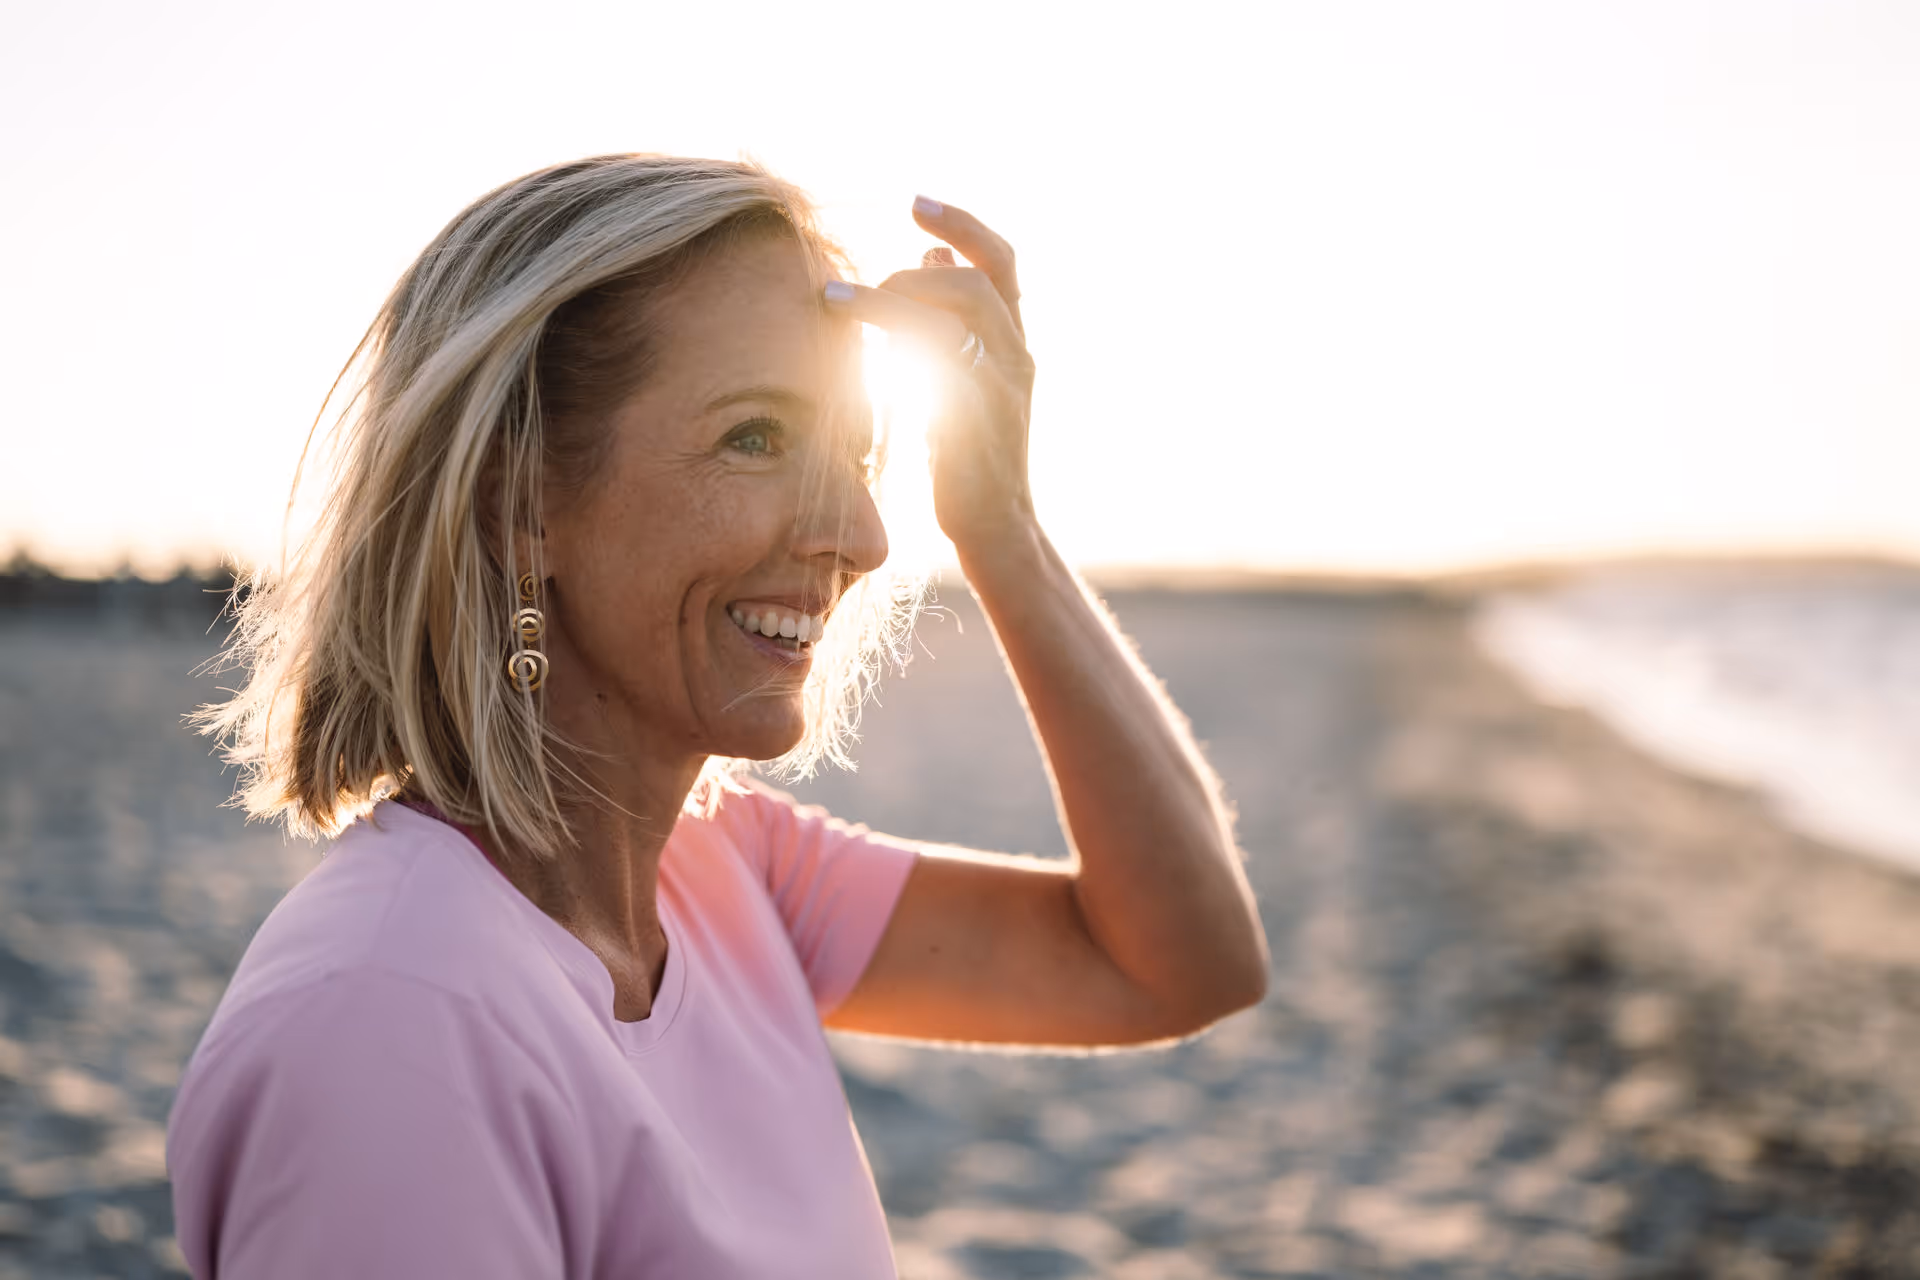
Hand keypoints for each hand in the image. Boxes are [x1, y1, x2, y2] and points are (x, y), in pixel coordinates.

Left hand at [823, 197, 1035, 555]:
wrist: (995, 526)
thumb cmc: (969, 451)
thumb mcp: (962, 374)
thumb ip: (948, 318)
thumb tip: (929, 256)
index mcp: (1012, 341)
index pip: (999, 262)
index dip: (961, 225)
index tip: (915, 202)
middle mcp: (1016, 356)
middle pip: (983, 278)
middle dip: (923, 260)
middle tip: (869, 267)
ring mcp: (1003, 387)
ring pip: (963, 312)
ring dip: (895, 296)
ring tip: (837, 301)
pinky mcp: (980, 420)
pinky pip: (944, 363)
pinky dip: (900, 343)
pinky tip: (860, 347)